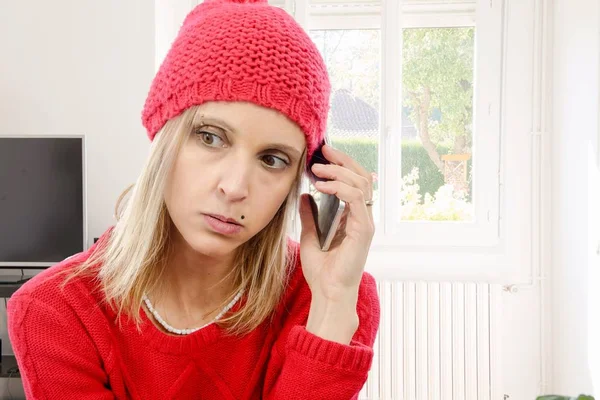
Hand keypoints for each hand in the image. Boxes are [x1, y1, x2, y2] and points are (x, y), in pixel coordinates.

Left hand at [298, 144, 374, 302]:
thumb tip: (304, 196)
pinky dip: (339, 187)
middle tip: (324, 150)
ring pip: (361, 183)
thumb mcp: (310, 236)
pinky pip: (355, 199)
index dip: (341, 165)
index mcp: (353, 218)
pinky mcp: (363, 229)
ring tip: (318, 169)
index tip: (322, 154)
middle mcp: (363, 217)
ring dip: (339, 171)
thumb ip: (310, 216)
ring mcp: (365, 222)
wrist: (328, 293)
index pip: (354, 182)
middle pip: (362, 177)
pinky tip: (322, 186)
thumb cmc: (323, 272)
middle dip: (343, 160)